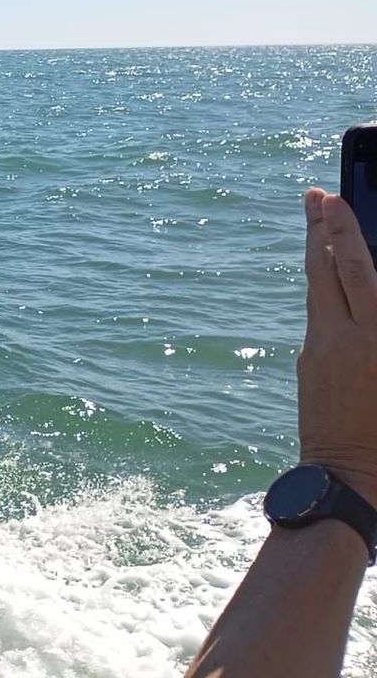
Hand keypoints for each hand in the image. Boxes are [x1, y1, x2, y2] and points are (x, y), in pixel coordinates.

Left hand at [298, 188, 376, 506]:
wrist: (351, 483)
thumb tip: (374, 289)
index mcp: (376, 342)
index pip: (356, 271)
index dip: (344, 231)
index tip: (333, 197)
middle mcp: (341, 339)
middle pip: (324, 270)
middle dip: (319, 228)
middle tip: (314, 194)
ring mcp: (319, 351)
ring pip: (316, 289)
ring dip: (317, 252)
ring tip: (317, 221)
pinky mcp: (308, 365)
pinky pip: (319, 316)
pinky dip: (325, 289)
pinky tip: (330, 276)